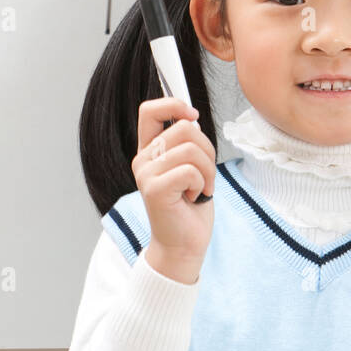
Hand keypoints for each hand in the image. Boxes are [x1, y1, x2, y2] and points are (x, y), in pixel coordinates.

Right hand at [132, 97, 216, 262]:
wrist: (184, 245)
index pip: (150, 110)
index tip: (192, 116)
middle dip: (207, 150)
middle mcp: (142, 159)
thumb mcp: (191, 167)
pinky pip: (190, 171)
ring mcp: (145, 174)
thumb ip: (187, 143)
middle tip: (205, 174)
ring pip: (191, 149)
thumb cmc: (190, 207)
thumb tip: (192, 118)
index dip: (173, 104)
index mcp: (149, 150)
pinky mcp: (153, 189)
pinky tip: (194, 197)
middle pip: (184, 128)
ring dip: (207, 171)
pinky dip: (202, 184)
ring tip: (200, 188)